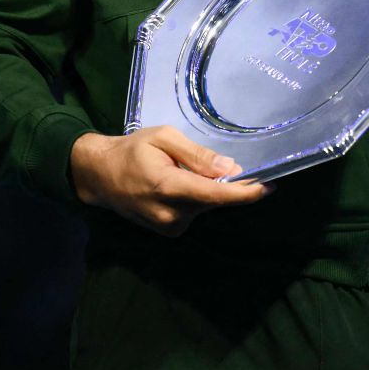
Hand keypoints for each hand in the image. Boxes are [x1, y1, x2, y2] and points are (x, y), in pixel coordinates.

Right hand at [69, 128, 268, 236]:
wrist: (99, 175)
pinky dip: (196, 197)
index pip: (216, 194)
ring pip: (206, 205)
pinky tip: (178, 184)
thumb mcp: (163, 138)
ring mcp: (169, 227)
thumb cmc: (131, 150)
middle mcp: (171, 214)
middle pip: (215, 199)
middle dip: (226, 183)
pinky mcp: (169, 231)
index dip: (246, 192)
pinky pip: (195, 211)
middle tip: (218, 162)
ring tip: (181, 170)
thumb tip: (230, 167)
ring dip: (207, 189)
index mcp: (168, 187)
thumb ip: (197, 154)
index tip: (270, 186)